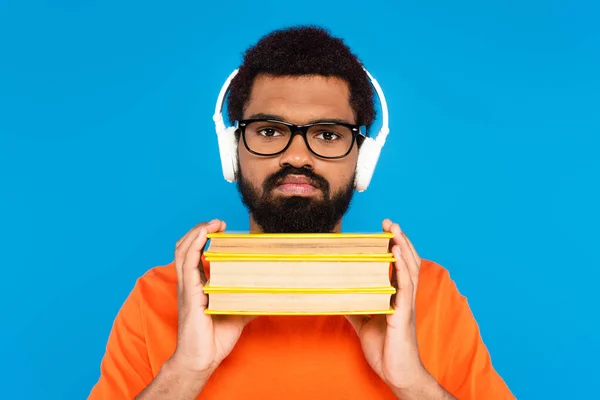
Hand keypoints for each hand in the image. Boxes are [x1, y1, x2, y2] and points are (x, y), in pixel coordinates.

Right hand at [168, 219, 254, 377]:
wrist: (201, 359)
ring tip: (212, 223)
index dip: (203, 238)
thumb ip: (249, 301)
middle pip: (185, 247)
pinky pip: (187, 263)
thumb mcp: (238, 313)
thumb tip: (268, 294)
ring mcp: (187, 287)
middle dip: (199, 230)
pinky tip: (203, 235)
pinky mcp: (189, 293)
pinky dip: (194, 245)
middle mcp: (189, 283)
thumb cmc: (215, 339)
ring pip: (183, 250)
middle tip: (218, 222)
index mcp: (198, 286)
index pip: (195, 254)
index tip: (221, 228)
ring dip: (197, 232)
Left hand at [346, 219, 429, 390]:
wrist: (398, 373)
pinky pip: (405, 287)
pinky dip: (402, 268)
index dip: (396, 247)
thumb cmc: (386, 350)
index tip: (386, 230)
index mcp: (397, 298)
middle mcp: (405, 297)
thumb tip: (338, 298)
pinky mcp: (403, 315)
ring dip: (403, 247)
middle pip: (407, 262)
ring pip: (409, 269)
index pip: (400, 266)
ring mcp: (406, 304)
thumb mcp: (365, 325)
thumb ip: (355, 309)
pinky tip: (397, 254)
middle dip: (400, 240)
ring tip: (395, 230)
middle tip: (390, 223)